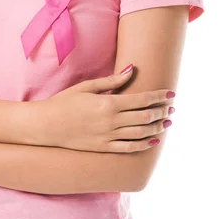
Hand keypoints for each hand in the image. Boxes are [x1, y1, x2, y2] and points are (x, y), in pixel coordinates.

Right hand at [44, 68, 174, 152]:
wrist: (47, 125)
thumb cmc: (65, 101)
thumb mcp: (87, 86)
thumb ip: (112, 80)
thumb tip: (132, 70)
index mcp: (108, 103)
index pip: (141, 99)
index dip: (158, 96)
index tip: (171, 94)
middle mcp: (111, 121)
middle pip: (144, 116)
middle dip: (161, 111)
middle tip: (172, 108)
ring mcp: (108, 136)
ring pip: (140, 133)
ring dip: (156, 127)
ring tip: (167, 122)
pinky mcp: (103, 148)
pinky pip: (128, 148)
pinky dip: (143, 144)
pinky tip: (152, 141)